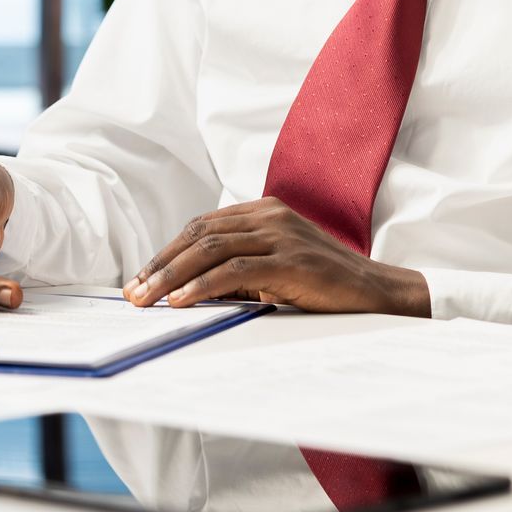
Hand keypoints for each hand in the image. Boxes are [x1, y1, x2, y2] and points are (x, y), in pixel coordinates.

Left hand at [122, 197, 430, 316]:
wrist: (378, 294)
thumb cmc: (323, 286)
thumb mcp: (275, 270)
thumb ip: (238, 270)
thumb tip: (184, 290)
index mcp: (264, 211)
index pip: (202, 226)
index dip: (167, 251)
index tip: (141, 278)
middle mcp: (270, 215)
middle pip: (199, 233)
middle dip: (160, 263)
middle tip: (133, 292)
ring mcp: (281, 234)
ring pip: (211, 248)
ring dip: (171, 275)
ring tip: (147, 298)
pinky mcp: (292, 260)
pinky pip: (236, 270)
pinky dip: (203, 285)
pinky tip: (182, 300)